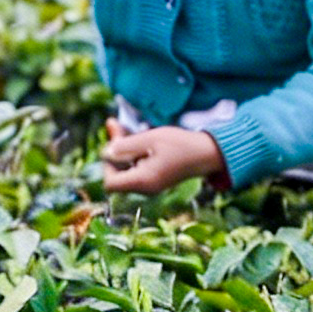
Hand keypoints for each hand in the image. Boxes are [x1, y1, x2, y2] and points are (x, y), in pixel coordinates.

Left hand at [102, 126, 228, 194]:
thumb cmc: (180, 144)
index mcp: (143, 181)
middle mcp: (145, 188)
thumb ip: (125, 146)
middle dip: (114, 150)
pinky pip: (136, 167)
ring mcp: (150, 185)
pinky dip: (132, 152)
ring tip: (121, 124)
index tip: (117, 144)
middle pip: (117, 175)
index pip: (110, 184)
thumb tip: (104, 153)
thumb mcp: (150, 139)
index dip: (107, 165)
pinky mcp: (155, 178)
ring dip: (121, 148)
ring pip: (125, 169)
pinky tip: (133, 134)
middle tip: (114, 123)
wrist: (207, 153)